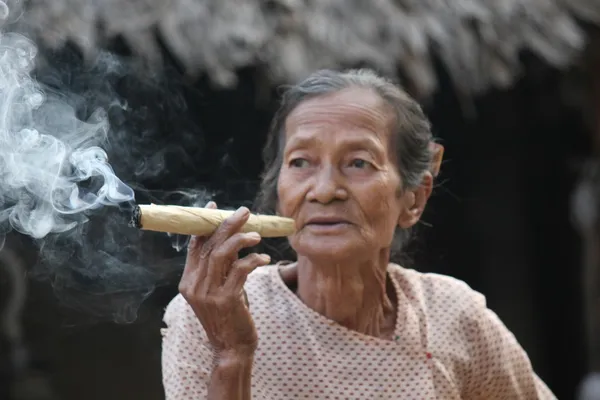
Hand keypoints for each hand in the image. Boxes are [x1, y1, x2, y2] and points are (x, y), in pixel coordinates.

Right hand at [179, 202, 270, 357]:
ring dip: (240, 240)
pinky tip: (264, 258)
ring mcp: (208, 293)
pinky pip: (240, 270)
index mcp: (188, 281)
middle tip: (244, 211)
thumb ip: (224, 266)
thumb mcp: (222, 287)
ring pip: (222, 255)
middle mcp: (194, 286)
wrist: (232, 349)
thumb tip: (235, 238)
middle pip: (209, 246)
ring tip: (256, 235)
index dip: (204, 225)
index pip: (195, 246)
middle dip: (226, 225)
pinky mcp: (226, 300)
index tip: (214, 207)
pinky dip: (253, 260)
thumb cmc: (229, 316)